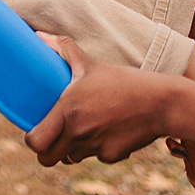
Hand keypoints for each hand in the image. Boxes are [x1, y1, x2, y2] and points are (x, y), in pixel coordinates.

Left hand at [24, 34, 164, 164]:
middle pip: (48, 159)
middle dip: (49, 151)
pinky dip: (101, 148)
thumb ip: (63, 49)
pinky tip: (113, 130)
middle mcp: (78, 132)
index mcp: (68, 110)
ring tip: (88, 128)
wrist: (161, 101)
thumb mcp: (90, 64)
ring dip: (74, 148)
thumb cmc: (123, 80)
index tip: (38, 133)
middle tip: (55, 138)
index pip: (35, 142)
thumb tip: (39, 35)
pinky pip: (97, 157)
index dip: (33, 141)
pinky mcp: (112, 157)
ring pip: (72, 158)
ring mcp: (95, 146)